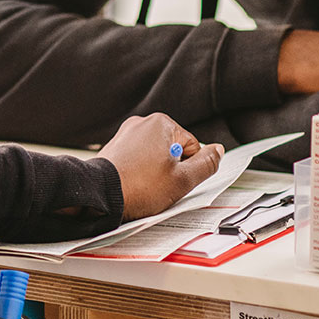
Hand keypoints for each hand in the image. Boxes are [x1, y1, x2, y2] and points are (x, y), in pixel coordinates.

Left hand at [96, 113, 226, 220]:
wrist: (101, 196)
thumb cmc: (140, 188)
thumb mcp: (183, 180)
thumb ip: (207, 164)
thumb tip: (218, 151)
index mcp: (162, 123)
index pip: (193, 147)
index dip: (189, 169)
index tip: (176, 180)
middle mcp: (142, 123)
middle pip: (174, 150)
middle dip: (172, 169)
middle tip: (160, 185)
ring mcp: (126, 134)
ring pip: (155, 156)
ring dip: (155, 172)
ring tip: (146, 186)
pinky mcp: (115, 147)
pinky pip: (138, 159)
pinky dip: (140, 172)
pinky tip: (135, 184)